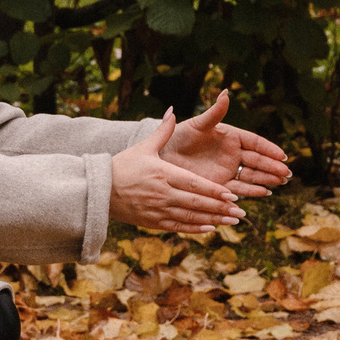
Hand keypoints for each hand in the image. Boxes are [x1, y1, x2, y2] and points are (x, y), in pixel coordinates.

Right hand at [110, 112, 245, 232]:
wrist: (99, 190)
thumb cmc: (122, 166)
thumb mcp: (143, 147)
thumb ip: (162, 131)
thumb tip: (173, 111)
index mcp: (163, 174)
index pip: (194, 184)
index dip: (214, 191)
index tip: (233, 195)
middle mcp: (162, 194)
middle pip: (196, 204)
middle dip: (220, 208)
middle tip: (241, 212)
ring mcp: (158, 211)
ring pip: (190, 218)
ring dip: (213, 220)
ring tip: (232, 221)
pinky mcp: (153, 222)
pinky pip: (178, 227)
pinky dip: (195, 229)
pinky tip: (210, 228)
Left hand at [163, 88, 294, 196]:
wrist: (164, 157)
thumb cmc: (179, 136)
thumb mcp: (198, 124)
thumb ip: (215, 112)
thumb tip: (226, 92)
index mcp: (231, 136)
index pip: (255, 143)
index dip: (269, 149)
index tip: (282, 156)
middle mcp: (233, 154)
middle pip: (258, 161)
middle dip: (273, 167)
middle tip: (287, 173)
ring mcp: (228, 170)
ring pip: (252, 175)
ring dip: (267, 179)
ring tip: (281, 182)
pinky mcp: (220, 185)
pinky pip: (239, 188)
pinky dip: (252, 191)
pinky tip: (264, 192)